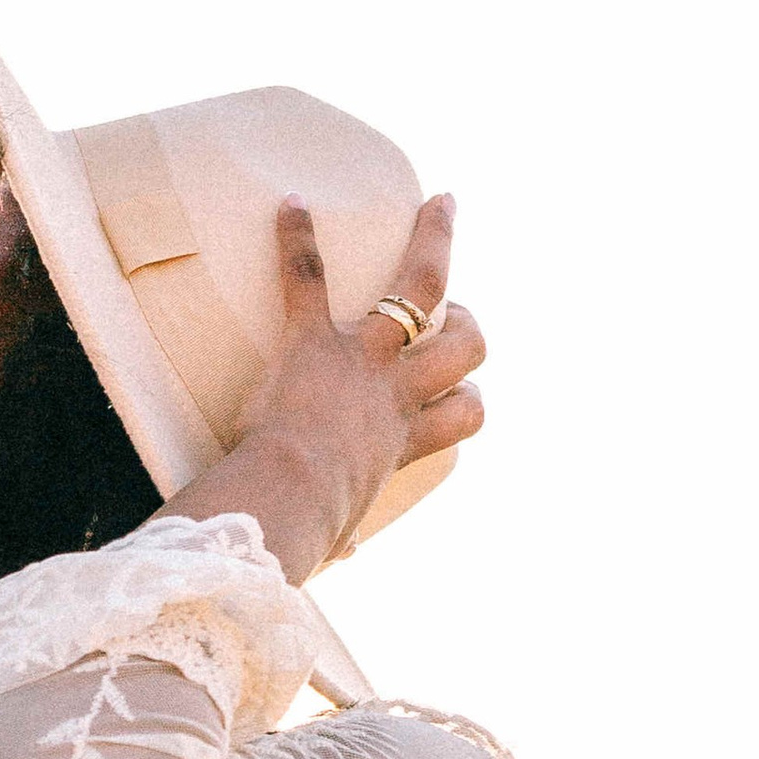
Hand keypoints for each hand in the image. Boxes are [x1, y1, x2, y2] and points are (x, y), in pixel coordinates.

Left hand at [172, 195, 486, 584]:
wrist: (289, 501)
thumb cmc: (309, 528)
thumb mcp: (338, 533)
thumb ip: (343, 532)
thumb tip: (337, 554)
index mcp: (403, 441)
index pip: (466, 415)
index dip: (468, 399)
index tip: (459, 393)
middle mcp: (396, 392)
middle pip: (464, 345)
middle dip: (469, 323)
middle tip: (457, 309)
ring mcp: (359, 358)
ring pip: (421, 288)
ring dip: (434, 244)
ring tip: (441, 209)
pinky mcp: (310, 340)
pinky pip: (307, 278)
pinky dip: (297, 239)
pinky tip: (291, 204)